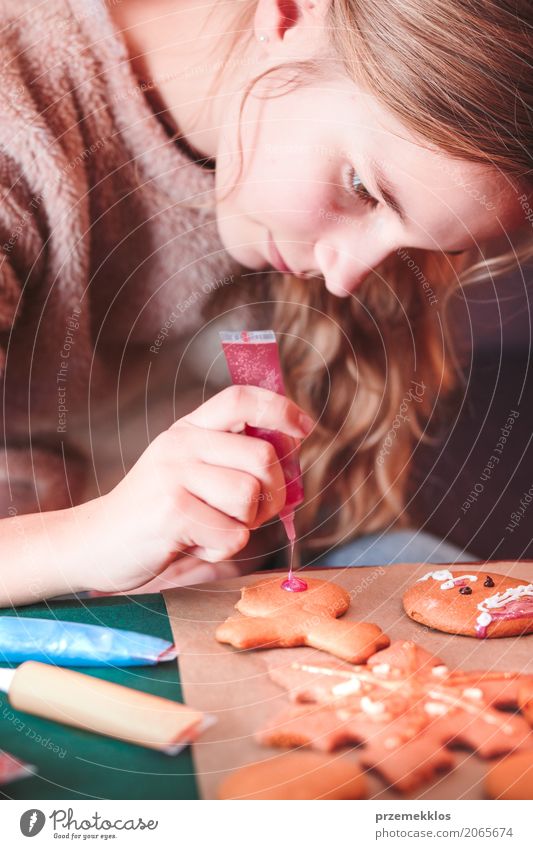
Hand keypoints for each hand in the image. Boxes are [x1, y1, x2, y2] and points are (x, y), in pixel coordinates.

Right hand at [85, 385, 311, 592]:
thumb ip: (228, 457)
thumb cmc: (154, 511)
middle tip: (253, 512)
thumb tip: (290, 454)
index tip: (304, 428)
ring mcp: (175, 475)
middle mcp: (182, 444)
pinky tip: (194, 542)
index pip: (241, 399)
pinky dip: (222, 548)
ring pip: (251, 497)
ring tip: (214, 527)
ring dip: (245, 525)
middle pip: (263, 457)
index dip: (280, 408)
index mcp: (189, 429)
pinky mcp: (172, 512)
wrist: (96, 541)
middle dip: (273, 493)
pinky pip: (233, 535)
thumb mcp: (186, 469)